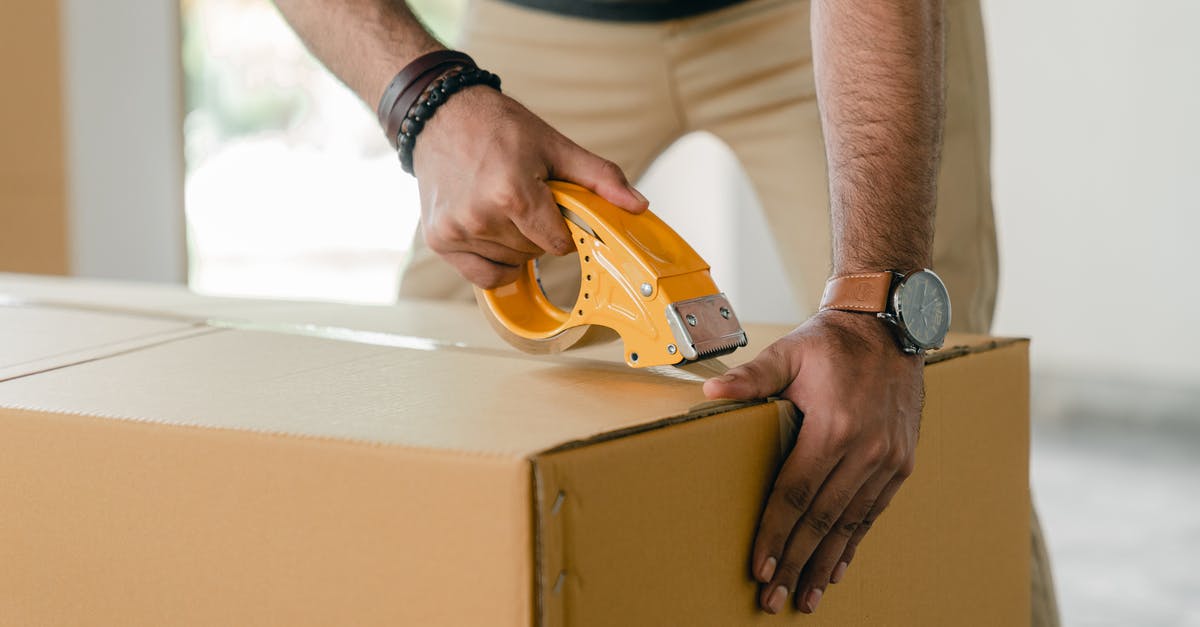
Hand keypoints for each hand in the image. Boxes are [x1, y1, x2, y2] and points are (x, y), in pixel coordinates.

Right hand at [410, 86, 647, 287]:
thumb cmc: (499, 127)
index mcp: (512, 193)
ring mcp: (456, 231)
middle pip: (534, 254)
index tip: (554, 207)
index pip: (558, 243)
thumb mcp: (556, 146)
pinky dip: (494, 262)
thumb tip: (638, 206)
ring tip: (501, 205)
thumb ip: (600, 178)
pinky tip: (491, 233)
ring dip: (515, 244)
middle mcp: (481, 217)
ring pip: (510, 263)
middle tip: (524, 198)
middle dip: (538, 232)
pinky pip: (483, 276)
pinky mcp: (439, 240)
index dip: (563, 229)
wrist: (441, 115)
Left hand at [703, 309, 922, 613]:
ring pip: (850, 524)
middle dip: (795, 562)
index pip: (796, 494)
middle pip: (822, 519)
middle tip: (773, 598)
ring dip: (824, 563)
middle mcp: (866, 450)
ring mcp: (888, 459)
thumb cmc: (832, 341)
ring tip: (804, 596)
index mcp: (835, 426)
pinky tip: (836, 568)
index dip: (775, 534)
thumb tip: (712, 393)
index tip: (758, 567)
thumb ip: (752, 377)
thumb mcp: (789, 352)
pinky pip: (872, 513)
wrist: (890, 326)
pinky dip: (853, 543)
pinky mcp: (901, 463)